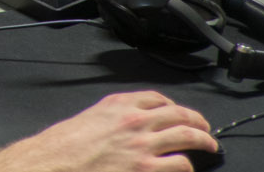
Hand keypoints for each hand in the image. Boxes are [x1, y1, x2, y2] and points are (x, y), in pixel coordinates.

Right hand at [0, 92, 216, 171]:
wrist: (53, 163)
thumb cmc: (62, 146)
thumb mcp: (88, 118)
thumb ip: (111, 117)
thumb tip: (124, 126)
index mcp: (119, 105)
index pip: (156, 98)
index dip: (172, 105)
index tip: (176, 111)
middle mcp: (136, 120)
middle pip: (179, 114)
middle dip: (197, 120)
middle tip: (205, 127)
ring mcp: (144, 145)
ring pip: (188, 136)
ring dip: (204, 140)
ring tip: (210, 146)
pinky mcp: (146, 169)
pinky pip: (180, 164)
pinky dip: (188, 166)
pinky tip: (187, 168)